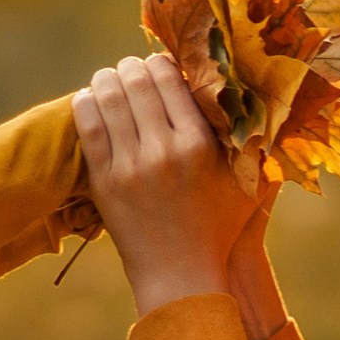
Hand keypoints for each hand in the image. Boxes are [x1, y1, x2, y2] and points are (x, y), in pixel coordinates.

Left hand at [73, 53, 268, 315]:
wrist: (181, 276)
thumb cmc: (219, 229)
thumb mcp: (247, 184)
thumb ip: (253, 141)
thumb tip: (253, 97)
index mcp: (198, 144)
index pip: (169, 79)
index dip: (160, 63)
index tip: (158, 66)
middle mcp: (162, 150)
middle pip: (136, 82)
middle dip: (131, 67)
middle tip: (132, 69)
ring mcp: (129, 166)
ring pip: (107, 98)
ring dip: (106, 80)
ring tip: (110, 79)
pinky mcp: (104, 182)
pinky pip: (87, 127)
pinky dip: (85, 104)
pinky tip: (90, 99)